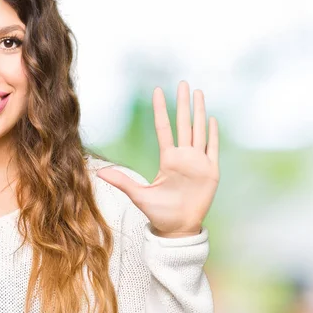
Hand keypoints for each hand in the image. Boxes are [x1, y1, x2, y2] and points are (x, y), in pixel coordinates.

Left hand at [96, 81, 219, 237]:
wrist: (177, 228)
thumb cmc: (159, 212)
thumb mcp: (138, 194)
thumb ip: (122, 181)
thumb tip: (99, 172)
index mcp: (167, 159)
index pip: (164, 128)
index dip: (161, 109)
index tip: (157, 91)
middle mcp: (183, 156)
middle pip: (184, 123)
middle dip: (183, 103)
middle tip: (182, 83)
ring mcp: (198, 162)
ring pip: (199, 130)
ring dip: (200, 112)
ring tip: (199, 93)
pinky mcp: (211, 171)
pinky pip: (213, 148)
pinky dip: (213, 134)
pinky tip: (212, 119)